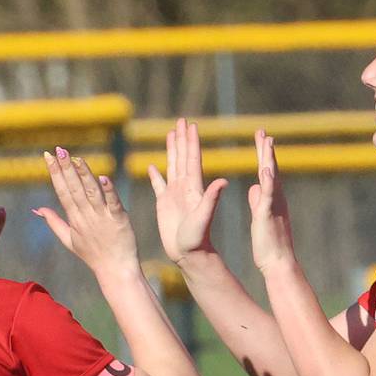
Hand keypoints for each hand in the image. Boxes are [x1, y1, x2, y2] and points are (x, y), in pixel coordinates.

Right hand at [36, 147, 137, 275]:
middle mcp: (86, 216)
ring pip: (91, 192)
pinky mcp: (119, 219)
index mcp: (75, 218)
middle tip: (58, 150)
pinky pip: (113, 202)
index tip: (48, 156)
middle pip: (74, 188)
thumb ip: (53, 222)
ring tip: (76, 158)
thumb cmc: (93, 255)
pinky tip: (103, 177)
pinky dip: (108, 190)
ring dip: (84, 174)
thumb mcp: (69, 239)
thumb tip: (36, 209)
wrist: (115, 270)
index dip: (55, 173)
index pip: (62, 191)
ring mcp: (102, 217)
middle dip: (65, 168)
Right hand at [148, 118, 227, 263]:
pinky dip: (155, 175)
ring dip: (171, 150)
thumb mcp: (204, 217)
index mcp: (194, 187)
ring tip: (170, 134)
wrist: (189, 255)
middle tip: (181, 120)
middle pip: (183, 157)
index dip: (191, 141)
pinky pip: (158, 185)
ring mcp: (174, 195)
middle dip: (182, 138)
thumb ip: (211, 199)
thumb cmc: (197, 240)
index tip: (191, 125)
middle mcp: (185, 187)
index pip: (192, 159)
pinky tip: (152, 166)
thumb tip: (223, 180)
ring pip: (172, 166)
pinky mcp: (164, 205)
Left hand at [248, 130, 295, 272]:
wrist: (278, 262)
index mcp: (272, 198)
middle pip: (271, 168)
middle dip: (267, 149)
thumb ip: (258, 201)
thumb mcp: (261, 217)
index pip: (268, 171)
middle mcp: (276, 198)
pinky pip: (268, 196)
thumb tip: (254, 187)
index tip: (261, 137)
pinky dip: (268, 182)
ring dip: (269, 159)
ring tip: (267, 141)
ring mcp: (274, 205)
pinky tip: (265, 170)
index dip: (265, 154)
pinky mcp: (268, 215)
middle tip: (262, 131)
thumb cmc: (269, 243)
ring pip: (272, 178)